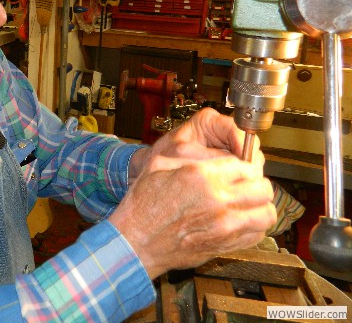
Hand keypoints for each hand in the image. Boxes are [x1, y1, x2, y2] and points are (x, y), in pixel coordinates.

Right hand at [109, 108, 275, 278]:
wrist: (137, 242)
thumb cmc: (143, 206)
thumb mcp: (159, 165)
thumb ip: (192, 157)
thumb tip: (216, 156)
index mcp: (202, 177)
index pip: (246, 166)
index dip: (244, 165)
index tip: (239, 169)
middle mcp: (218, 201)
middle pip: (263, 188)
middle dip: (256, 183)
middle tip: (246, 184)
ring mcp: (225, 226)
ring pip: (266, 212)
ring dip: (259, 205)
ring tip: (248, 203)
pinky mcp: (225, 245)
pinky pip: (257, 234)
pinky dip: (254, 226)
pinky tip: (241, 221)